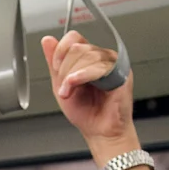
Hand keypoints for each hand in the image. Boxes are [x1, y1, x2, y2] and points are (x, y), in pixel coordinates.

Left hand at [41, 31, 136, 161]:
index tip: (55, 67)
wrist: (99, 131)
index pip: (74, 37)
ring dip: (70, 76)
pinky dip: (81, 76)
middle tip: (64, 87)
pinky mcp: (121, 72)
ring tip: (68, 93)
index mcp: (89, 58)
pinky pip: (97, 66)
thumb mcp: (61, 85)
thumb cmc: (85, 112)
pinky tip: (74, 87)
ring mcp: (112, 64)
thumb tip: (47, 40)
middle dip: (64, 68)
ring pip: (85, 55)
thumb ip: (54, 63)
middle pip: (77, 46)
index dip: (61, 49)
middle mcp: (101, 57)